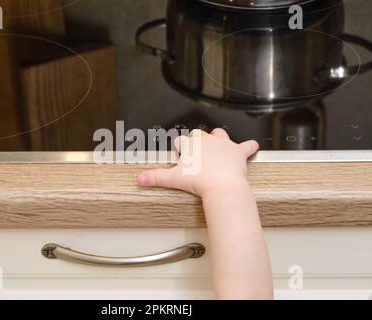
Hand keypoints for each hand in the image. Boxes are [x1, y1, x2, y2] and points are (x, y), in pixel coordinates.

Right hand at [137, 128, 258, 197]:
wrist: (222, 186)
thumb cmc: (200, 182)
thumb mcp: (173, 179)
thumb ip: (155, 177)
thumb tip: (139, 178)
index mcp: (190, 145)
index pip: (181, 142)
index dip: (180, 150)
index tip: (180, 158)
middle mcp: (206, 140)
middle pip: (198, 135)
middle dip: (196, 142)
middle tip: (196, 157)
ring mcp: (223, 144)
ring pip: (220, 134)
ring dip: (218, 139)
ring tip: (217, 148)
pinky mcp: (237, 151)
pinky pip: (246, 146)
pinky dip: (249, 147)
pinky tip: (251, 147)